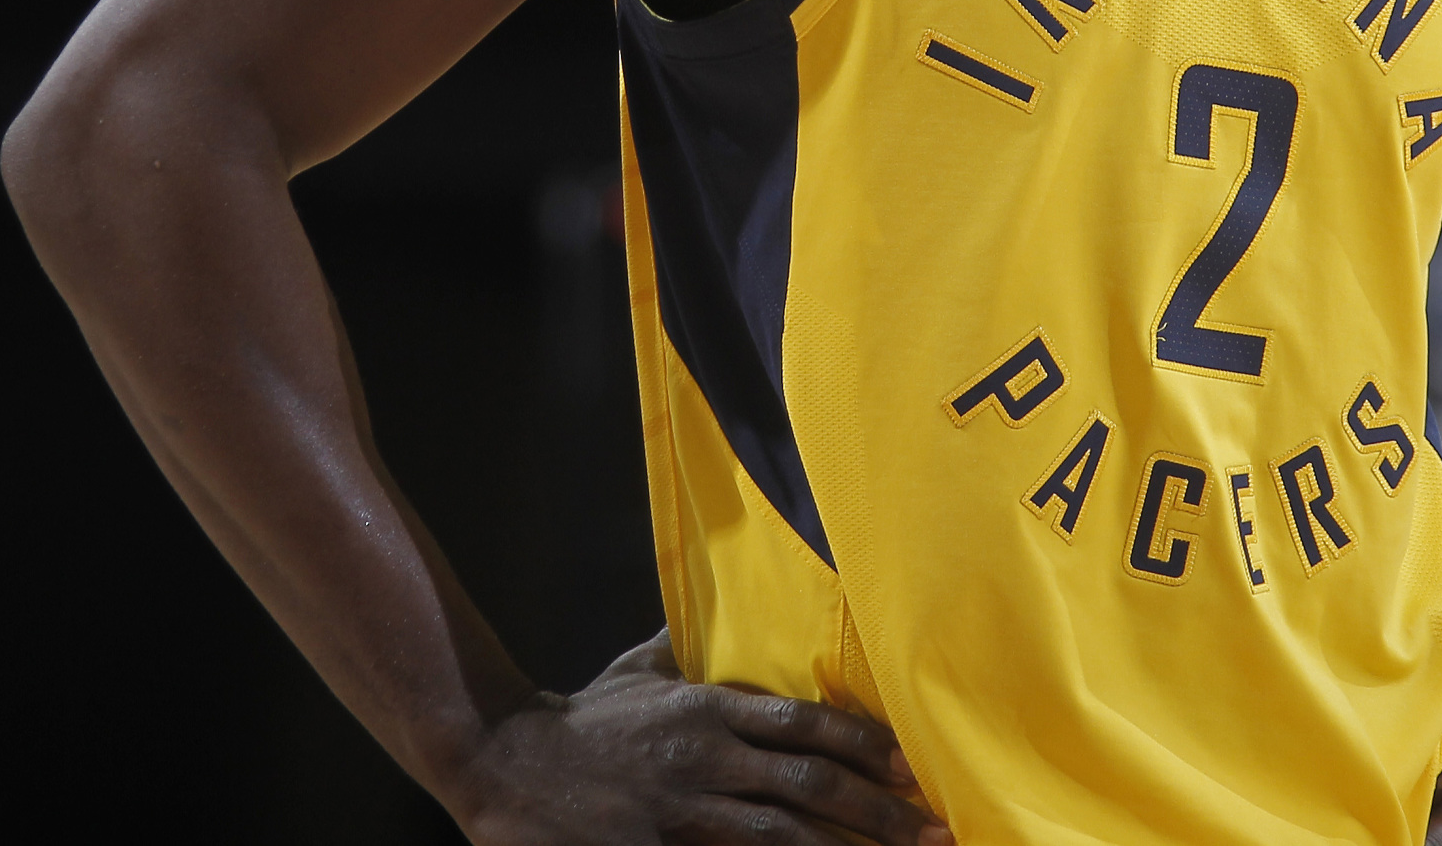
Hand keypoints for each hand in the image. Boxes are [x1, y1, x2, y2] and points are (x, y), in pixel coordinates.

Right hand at [451, 632, 947, 844]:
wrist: (506, 764)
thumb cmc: (584, 720)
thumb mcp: (640, 670)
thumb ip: (691, 649)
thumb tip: (733, 618)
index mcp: (708, 709)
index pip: (805, 724)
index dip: (866, 744)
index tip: (913, 764)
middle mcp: (706, 759)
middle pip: (810, 786)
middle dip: (880, 811)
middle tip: (935, 829)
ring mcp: (685, 811)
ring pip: (785, 837)